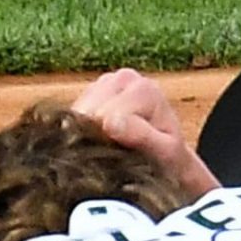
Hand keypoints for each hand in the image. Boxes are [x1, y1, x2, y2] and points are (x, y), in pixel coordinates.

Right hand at [73, 68, 220, 197]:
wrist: (169, 162)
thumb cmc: (170, 162)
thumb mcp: (165, 154)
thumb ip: (141, 136)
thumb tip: (109, 123)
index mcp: (142, 89)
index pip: (104, 117)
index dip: (108, 145)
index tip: (127, 157)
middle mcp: (122, 78)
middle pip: (86, 113)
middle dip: (95, 138)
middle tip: (117, 155)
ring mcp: (103, 85)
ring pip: (74, 115)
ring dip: (85, 136)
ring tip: (109, 150)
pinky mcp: (89, 96)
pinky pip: (69, 118)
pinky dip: (77, 134)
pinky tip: (97, 144)